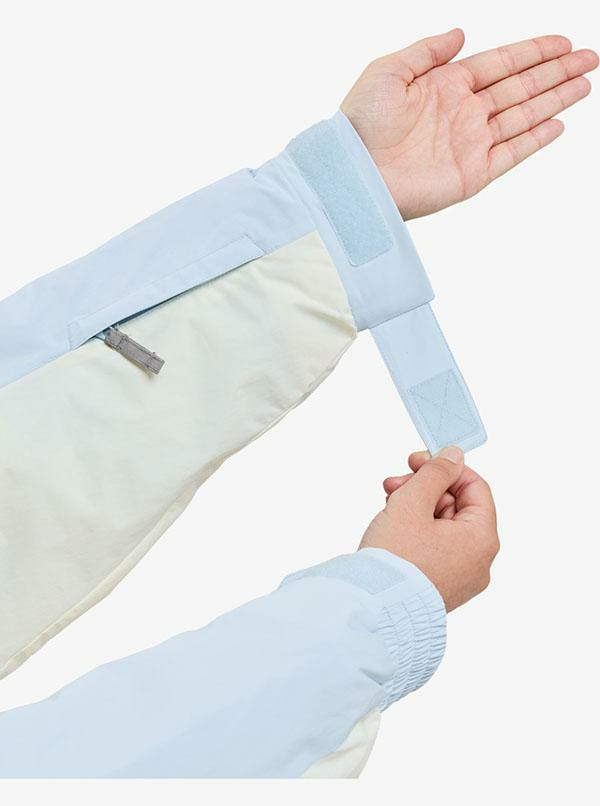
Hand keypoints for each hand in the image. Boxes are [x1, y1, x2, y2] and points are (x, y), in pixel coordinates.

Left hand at [341, 30, 597, 218]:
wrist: (354, 173)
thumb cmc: (360, 124)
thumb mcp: (388, 71)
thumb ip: (427, 51)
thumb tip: (461, 34)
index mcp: (445, 85)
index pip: (500, 64)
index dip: (532, 52)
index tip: (562, 43)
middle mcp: (463, 113)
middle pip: (520, 87)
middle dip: (555, 72)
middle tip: (590, 58)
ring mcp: (470, 143)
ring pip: (523, 116)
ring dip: (555, 100)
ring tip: (584, 84)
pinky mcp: (472, 173)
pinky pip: (512, 153)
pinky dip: (536, 139)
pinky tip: (558, 124)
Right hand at [359, 446, 498, 610]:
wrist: (372, 609)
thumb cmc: (395, 559)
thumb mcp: (413, 501)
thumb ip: (435, 472)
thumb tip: (454, 456)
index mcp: (482, 539)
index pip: (475, 487)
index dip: (446, 468)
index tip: (418, 461)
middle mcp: (478, 561)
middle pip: (457, 506)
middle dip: (424, 488)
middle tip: (395, 484)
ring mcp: (460, 577)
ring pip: (442, 526)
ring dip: (416, 507)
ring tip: (387, 503)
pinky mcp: (440, 586)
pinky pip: (434, 547)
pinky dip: (416, 531)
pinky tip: (392, 525)